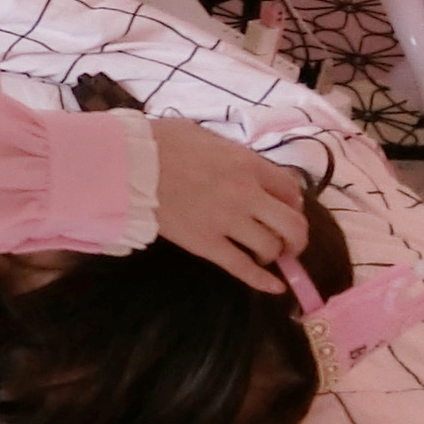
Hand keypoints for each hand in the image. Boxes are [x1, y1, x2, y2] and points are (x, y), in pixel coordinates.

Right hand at [149, 118, 308, 293]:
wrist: (127, 165)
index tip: (286, 209)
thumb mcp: (207, 136)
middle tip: (289, 242)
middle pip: (292, 224)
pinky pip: (242, 267)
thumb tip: (244, 168)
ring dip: (273, 254)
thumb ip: (233, 154)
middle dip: (296, 237)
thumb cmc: (161, 143)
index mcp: (248, 164)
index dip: (293, 202)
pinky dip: (262, 281)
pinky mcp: (206, 244)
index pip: (290, 189)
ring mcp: (227, 222)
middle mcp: (246, 194)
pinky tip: (275, 287)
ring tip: (265, 254)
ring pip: (270, 247)